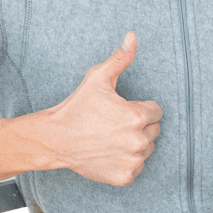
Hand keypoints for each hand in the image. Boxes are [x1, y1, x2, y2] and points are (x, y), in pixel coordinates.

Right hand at [44, 31, 162, 186]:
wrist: (56, 139)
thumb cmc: (77, 107)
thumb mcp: (98, 78)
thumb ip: (120, 58)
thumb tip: (133, 36)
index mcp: (137, 115)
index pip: (156, 111)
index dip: (139, 108)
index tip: (120, 110)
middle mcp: (139, 140)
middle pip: (154, 130)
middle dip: (138, 125)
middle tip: (114, 124)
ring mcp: (133, 161)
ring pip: (147, 148)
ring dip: (134, 143)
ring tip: (111, 137)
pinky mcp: (125, 176)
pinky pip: (137, 166)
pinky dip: (126, 161)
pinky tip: (109, 152)